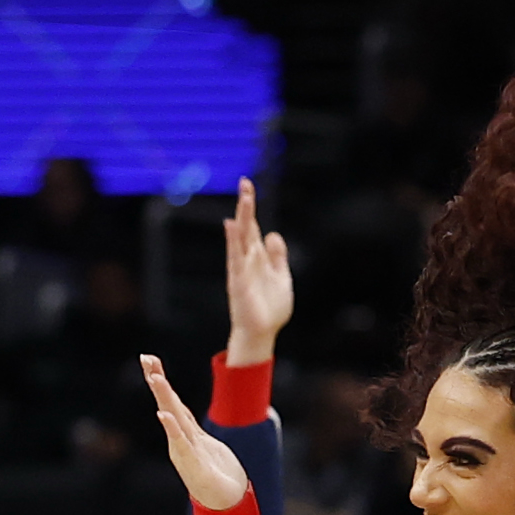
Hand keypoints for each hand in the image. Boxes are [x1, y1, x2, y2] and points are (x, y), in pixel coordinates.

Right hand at [142, 353, 251, 510]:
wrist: (226, 502)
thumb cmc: (217, 474)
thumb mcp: (206, 444)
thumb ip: (190, 429)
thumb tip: (177, 413)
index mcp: (187, 433)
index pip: (174, 402)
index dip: (163, 381)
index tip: (150, 359)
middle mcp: (182, 439)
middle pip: (170, 404)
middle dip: (158, 381)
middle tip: (146, 358)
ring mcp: (186, 452)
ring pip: (174, 420)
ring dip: (165, 398)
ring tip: (155, 377)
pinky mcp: (194, 466)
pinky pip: (182, 443)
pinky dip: (172, 429)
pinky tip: (163, 415)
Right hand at [224, 177, 291, 365]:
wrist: (262, 332)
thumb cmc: (270, 308)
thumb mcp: (281, 278)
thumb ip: (278, 257)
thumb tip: (274, 234)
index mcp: (258, 258)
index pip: (254, 227)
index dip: (252, 209)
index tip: (249, 186)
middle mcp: (247, 259)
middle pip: (246, 227)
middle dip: (246, 205)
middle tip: (245, 182)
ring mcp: (242, 269)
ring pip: (241, 238)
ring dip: (243, 217)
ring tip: (244, 198)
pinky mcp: (238, 281)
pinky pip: (235, 258)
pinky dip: (234, 242)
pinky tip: (233, 226)